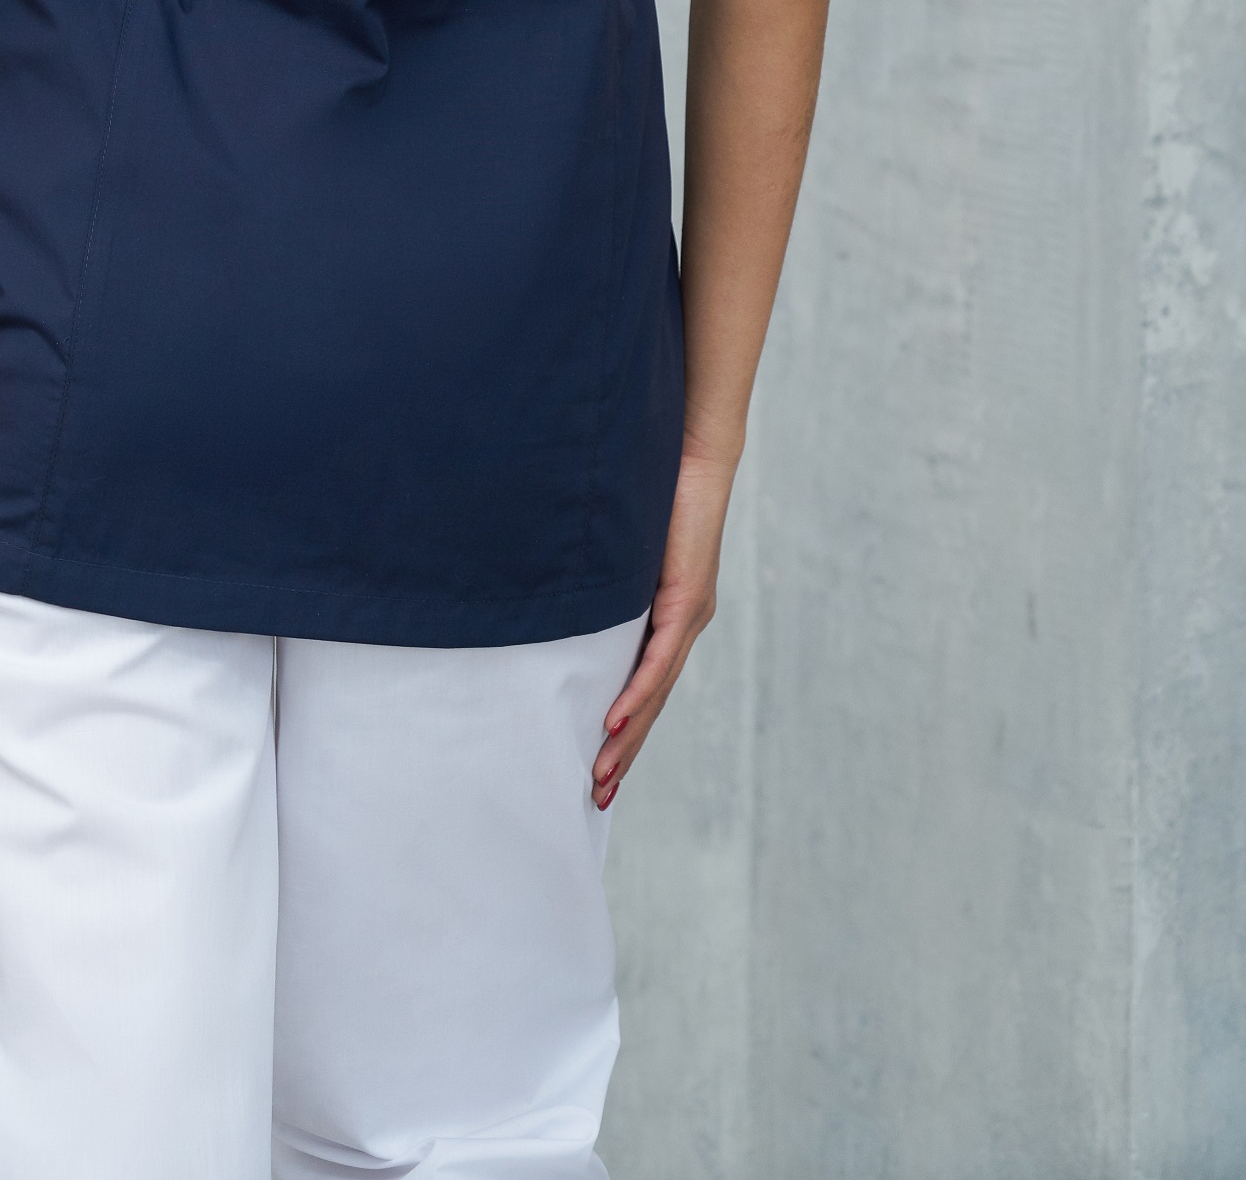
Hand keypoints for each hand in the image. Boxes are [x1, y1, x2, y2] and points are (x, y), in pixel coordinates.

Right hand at [591, 444, 736, 809]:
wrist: (693, 448)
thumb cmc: (653, 487)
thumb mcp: (616, 547)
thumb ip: (596, 576)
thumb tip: (551, 591)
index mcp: (668, 617)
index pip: (645, 688)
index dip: (623, 733)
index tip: (598, 770)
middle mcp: (684, 625)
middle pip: (650, 705)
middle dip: (623, 754)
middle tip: (596, 797)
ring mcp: (688, 615)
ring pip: (655, 693)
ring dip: (626, 738)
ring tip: (601, 776)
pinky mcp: (687, 598)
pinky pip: (658, 658)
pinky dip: (637, 693)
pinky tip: (615, 723)